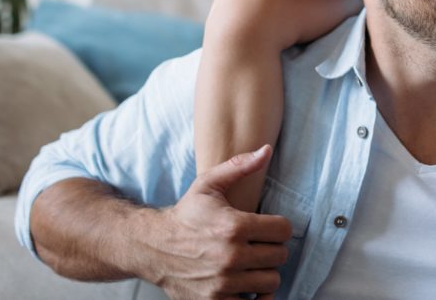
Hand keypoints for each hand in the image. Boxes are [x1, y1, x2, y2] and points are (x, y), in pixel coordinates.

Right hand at [150, 145, 290, 299]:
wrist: (151, 247)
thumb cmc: (185, 215)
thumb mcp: (209, 184)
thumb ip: (239, 166)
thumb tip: (267, 149)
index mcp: (234, 227)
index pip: (284, 230)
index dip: (279, 227)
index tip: (268, 227)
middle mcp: (230, 256)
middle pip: (280, 256)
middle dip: (272, 248)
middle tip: (259, 244)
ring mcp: (223, 283)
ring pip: (271, 281)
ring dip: (264, 272)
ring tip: (251, 263)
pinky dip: (254, 296)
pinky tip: (247, 284)